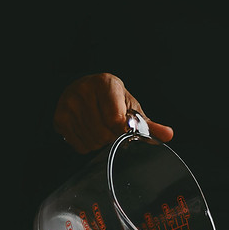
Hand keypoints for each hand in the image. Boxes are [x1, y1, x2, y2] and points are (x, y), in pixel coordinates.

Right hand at [53, 73, 173, 153]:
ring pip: (92, 141)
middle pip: (104, 134)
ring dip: (100, 142)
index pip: (116, 119)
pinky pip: (80, 146)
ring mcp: (69, 104)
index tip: (123, 128)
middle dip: (111, 137)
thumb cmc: (111, 101)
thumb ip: (148, 125)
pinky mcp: (60, 118)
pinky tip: (89, 132)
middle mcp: (84, 91)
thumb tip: (168, 135)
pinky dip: (88, 145)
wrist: (81, 90)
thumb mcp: (130, 108)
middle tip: (111, 128)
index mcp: (106, 83)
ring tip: (100, 128)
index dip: (122, 130)